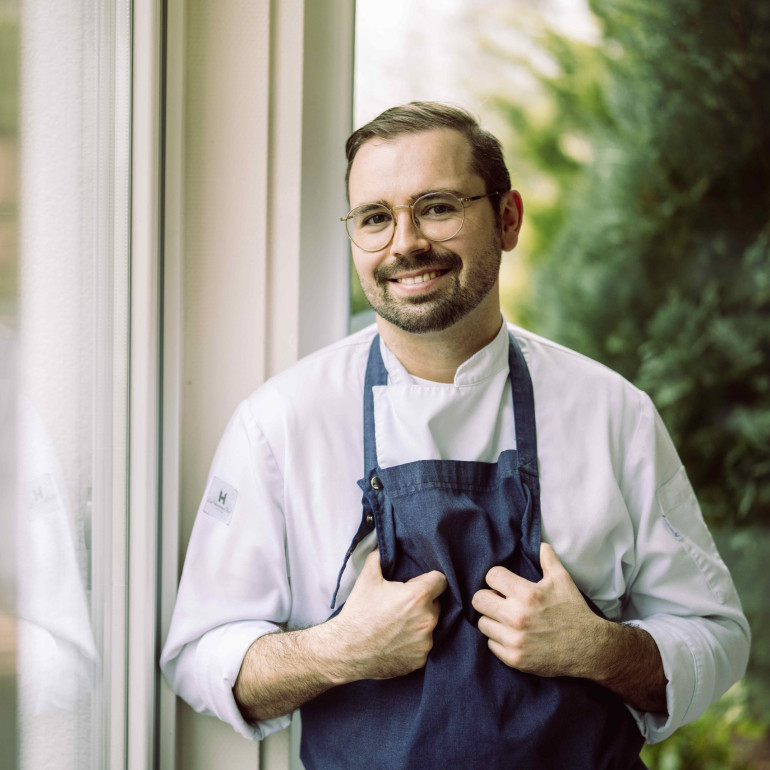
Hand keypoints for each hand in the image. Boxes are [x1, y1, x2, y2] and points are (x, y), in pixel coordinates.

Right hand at [330, 549, 447, 680]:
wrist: (346, 650)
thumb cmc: (358, 613)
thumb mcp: (367, 578)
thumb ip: (380, 556)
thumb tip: (384, 545)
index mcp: (418, 596)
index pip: (441, 580)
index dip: (428, 580)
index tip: (417, 584)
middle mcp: (428, 619)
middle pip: (436, 603)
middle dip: (423, 602)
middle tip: (401, 605)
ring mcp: (426, 641)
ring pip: (431, 625)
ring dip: (419, 622)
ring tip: (397, 624)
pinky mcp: (421, 659)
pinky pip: (424, 645)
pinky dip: (415, 642)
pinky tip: (397, 640)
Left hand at [471, 543, 602, 677]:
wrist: (589, 649)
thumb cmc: (574, 611)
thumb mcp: (563, 580)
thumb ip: (548, 559)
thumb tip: (541, 543)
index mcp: (527, 594)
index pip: (491, 575)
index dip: (498, 578)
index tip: (504, 584)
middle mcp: (517, 616)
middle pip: (478, 599)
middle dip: (488, 597)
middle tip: (500, 601)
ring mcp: (514, 640)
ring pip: (482, 622)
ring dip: (492, 619)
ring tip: (507, 619)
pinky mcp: (513, 659)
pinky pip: (490, 643)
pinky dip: (498, 639)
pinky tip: (512, 635)